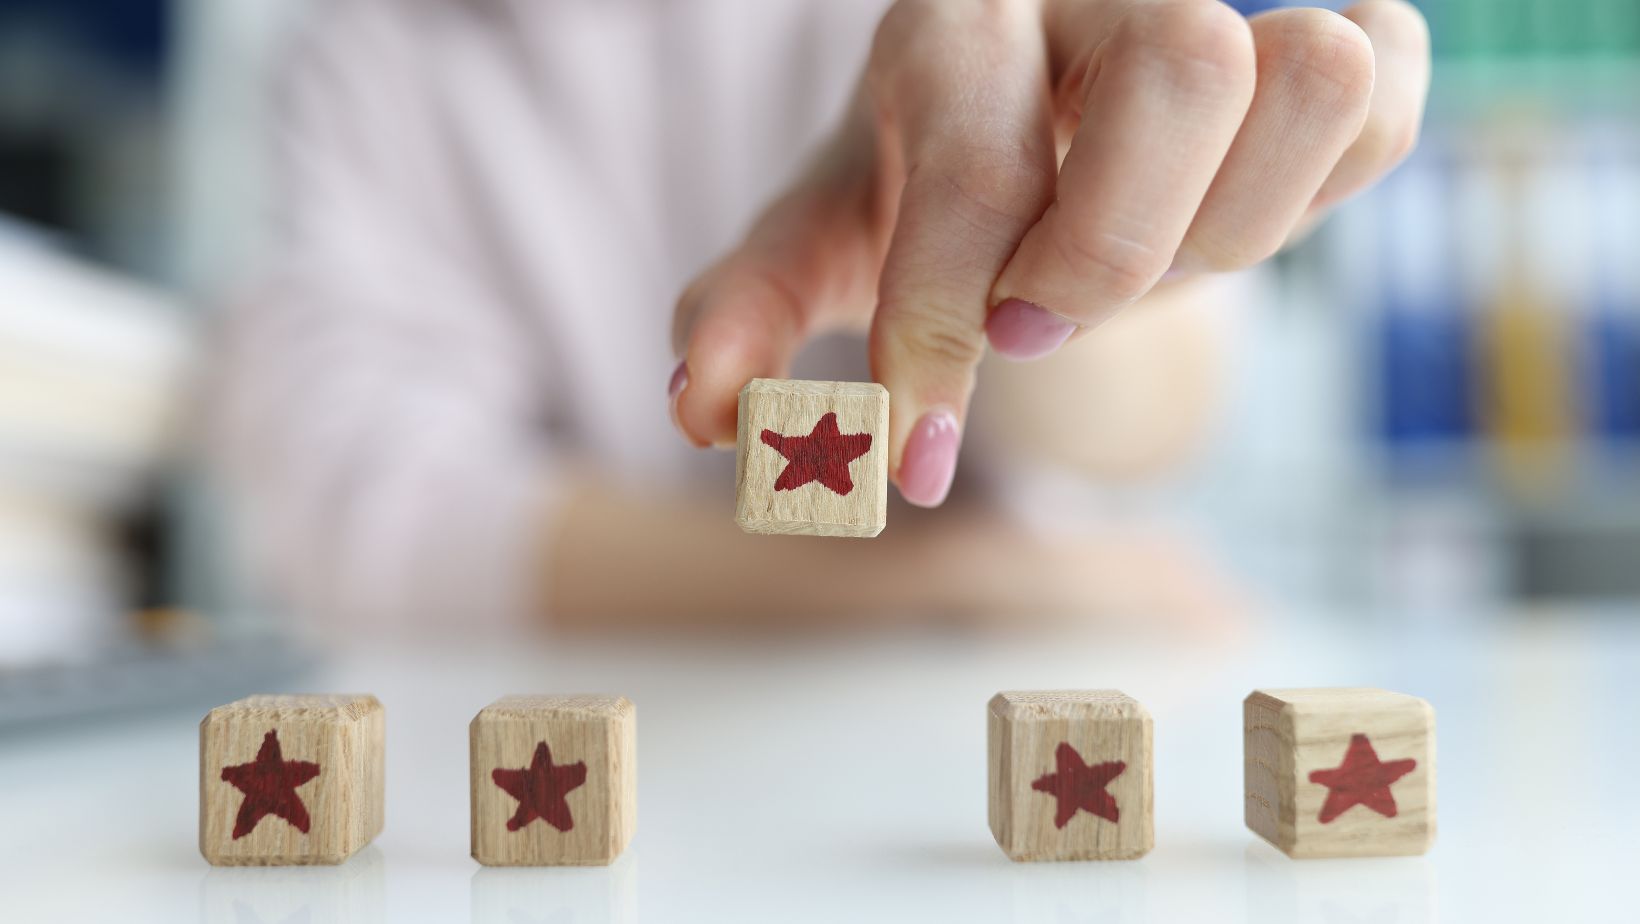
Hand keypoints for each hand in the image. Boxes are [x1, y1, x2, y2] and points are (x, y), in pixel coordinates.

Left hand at [670, 0, 1428, 505]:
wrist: (1032, 139)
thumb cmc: (923, 191)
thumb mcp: (823, 241)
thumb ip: (745, 311)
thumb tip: (703, 411)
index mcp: (954, 19)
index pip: (975, 165)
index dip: (945, 325)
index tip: (913, 449)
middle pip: (1186, 66)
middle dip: (1114, 250)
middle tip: (1034, 324)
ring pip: (1313, 72)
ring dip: (1225, 229)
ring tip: (1134, 263)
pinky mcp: (1333, 32)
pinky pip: (1391, 95)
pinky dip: (1323, 189)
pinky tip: (1216, 224)